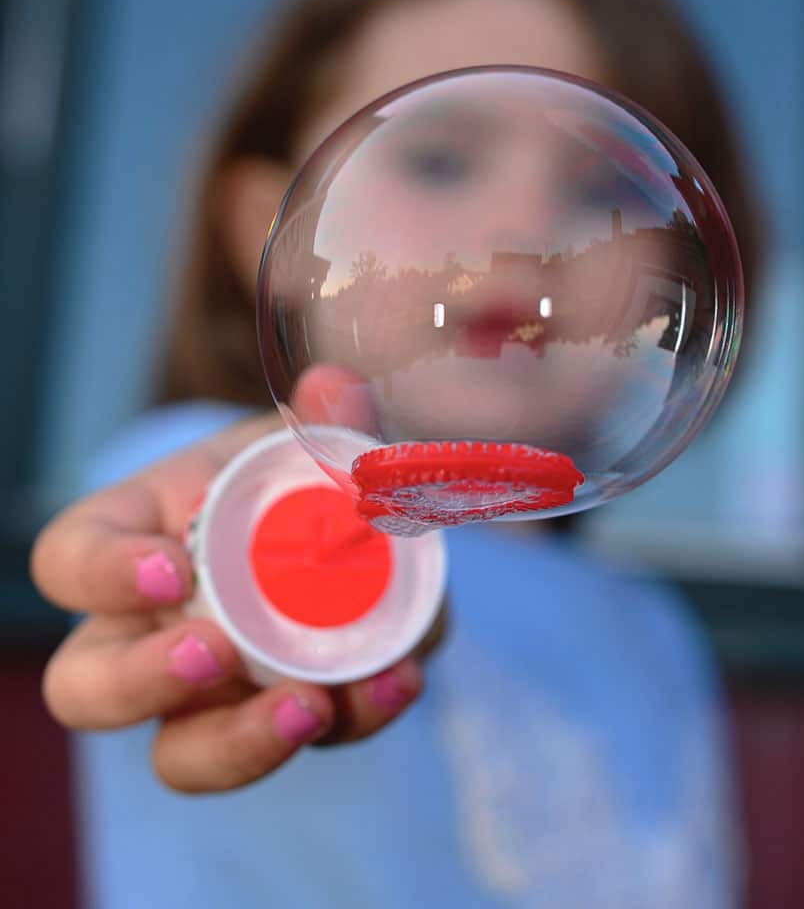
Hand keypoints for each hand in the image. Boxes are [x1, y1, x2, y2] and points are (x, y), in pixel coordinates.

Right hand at [31, 412, 429, 793]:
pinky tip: (397, 682)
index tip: (172, 567)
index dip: (103, 573)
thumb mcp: (296, 440)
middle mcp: (147, 630)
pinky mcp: (278, 716)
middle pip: (89, 687)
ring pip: (181, 753)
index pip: (69, 559)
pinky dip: (352, 719)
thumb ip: (321, 417)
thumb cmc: (283, 476)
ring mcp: (208, 692)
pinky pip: (295, 739)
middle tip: (216, 653)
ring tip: (311, 705)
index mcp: (131, 543)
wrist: (333, 527)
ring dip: (242, 742)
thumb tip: (336, 386)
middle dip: (143, 681)